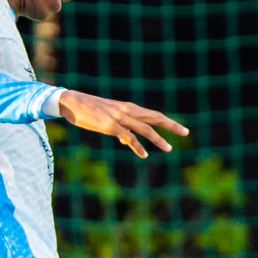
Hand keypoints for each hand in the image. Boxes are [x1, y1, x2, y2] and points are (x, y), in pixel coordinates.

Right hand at [58, 90, 188, 158]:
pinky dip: (137, 146)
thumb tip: (128, 141)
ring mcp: (119, 118)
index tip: (180, 128)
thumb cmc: (89, 111)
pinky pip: (128, 137)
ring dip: (158, 139)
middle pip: (154, 117)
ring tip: (169, 149)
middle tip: (186, 132)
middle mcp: (127, 110)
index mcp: (128, 108)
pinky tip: (144, 154)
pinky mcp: (110, 126)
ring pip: (145, 129)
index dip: (167, 121)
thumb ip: (121, 129)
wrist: (71, 102)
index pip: (153, 115)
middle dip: (171, 125)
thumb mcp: (107, 118)